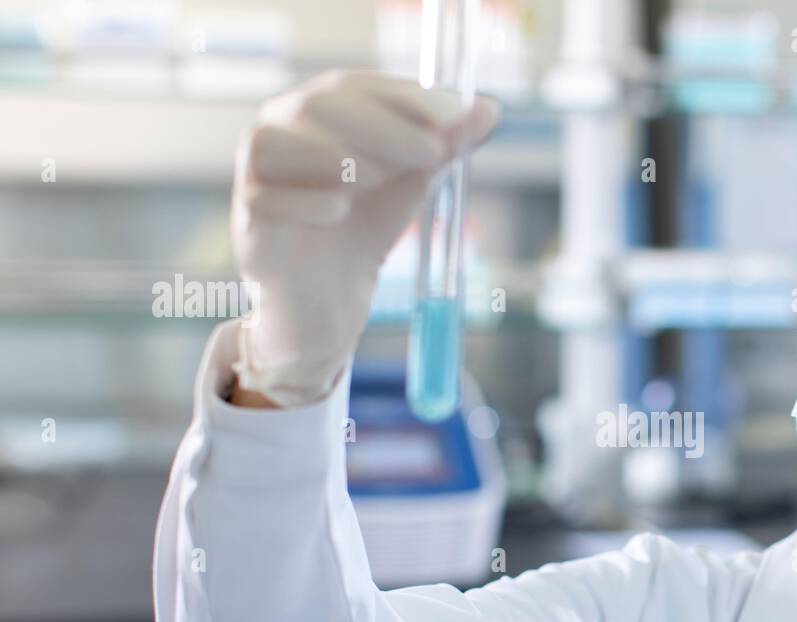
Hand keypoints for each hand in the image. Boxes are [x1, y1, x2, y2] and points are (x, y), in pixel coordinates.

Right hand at [230, 70, 498, 406]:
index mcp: (319, 113)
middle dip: (383, 125)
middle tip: (433, 153)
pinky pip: (261, 198)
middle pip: (318, 105)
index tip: (455, 115)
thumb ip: (444, 146)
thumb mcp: (411, 183)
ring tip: (378, 178)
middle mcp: (279, 131)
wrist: (329, 301)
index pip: (355, 86)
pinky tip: (339, 210)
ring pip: (275, 141)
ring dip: (335, 154)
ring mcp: (256, 176)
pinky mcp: (248, 223)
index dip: (405, 96)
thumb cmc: (363, 229)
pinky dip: (305, 200)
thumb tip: (490, 110)